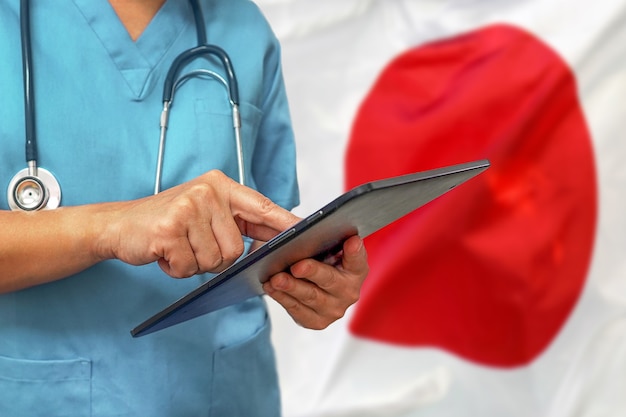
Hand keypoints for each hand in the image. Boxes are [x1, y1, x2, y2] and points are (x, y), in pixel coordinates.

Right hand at [102, 170, 299, 277]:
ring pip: (215, 261)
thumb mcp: (204, 213)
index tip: (305, 233)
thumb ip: (237, 223)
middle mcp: (207, 192)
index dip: (283, 223)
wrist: (119, 224)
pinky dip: (176, 269)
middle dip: (215, 258)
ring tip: (177, 247)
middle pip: (236, 249)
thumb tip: (273, 243)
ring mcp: (188, 208)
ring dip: (194, 264)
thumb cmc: (167, 223)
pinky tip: (164, 252)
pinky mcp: (169, 229)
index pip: (261, 206)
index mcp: (220, 186)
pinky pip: (190, 267)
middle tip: (192, 245)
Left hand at [263, 235, 368, 328]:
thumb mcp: (323, 246)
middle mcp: (349, 291)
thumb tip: (306, 229)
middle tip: (296, 266)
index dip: (355, 251)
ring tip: (275, 278)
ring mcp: (334, 309)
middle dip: (312, 272)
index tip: (351, 241)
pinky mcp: (317, 321)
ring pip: (310, 297)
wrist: (308, 283)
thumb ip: (323, 238)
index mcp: (356, 269)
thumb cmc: (318, 259)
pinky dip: (282, 297)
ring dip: (291, 287)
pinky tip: (271, 287)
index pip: (358, 258)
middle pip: (330, 280)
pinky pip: (297, 310)